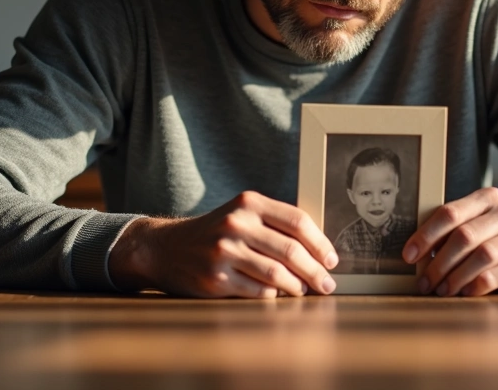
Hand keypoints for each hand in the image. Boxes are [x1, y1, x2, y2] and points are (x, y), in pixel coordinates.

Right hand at [108, 191, 338, 297]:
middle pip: (291, 250)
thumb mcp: (241, 214)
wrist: (165, 248)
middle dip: (316, 270)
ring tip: (305, 290)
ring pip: (276, 274)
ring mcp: (224, 252)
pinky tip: (279, 294)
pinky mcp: (215, 279)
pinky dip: (274, 295)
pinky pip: (258, 291)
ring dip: (298, 286)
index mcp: (248, 203)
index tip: (332, 260)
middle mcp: (236, 224)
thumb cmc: (215, 232)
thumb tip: (320, 249)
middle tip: (328, 284)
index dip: (320, 243)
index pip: (297, 221)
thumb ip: (275, 223)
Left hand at [403, 187, 497, 295]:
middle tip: (425, 282)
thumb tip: (413, 254)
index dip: (426, 235)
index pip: (450, 213)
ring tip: (443, 290)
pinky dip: (480, 283)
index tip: (408, 256)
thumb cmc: (494, 244)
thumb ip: (449, 235)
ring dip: (457, 276)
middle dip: (439, 262)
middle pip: (465, 235)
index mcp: (488, 198)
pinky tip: (467, 292)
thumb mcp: (473, 232)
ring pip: (483, 254)